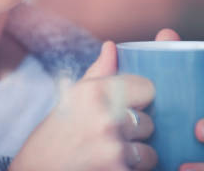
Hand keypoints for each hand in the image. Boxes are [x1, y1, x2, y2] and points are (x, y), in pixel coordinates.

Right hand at [11, 41, 158, 170]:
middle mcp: (106, 118)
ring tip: (109, 154)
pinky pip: (143, 169)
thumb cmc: (54, 135)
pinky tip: (108, 167)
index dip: (140, 100)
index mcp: (94, 91)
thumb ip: (99, 73)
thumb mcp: (72, 99)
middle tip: (109, 137)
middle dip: (135, 131)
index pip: (148, 88)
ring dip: (135, 156)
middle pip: (149, 121)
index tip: (127, 107)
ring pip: (149, 151)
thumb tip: (112, 46)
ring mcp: (113, 149)